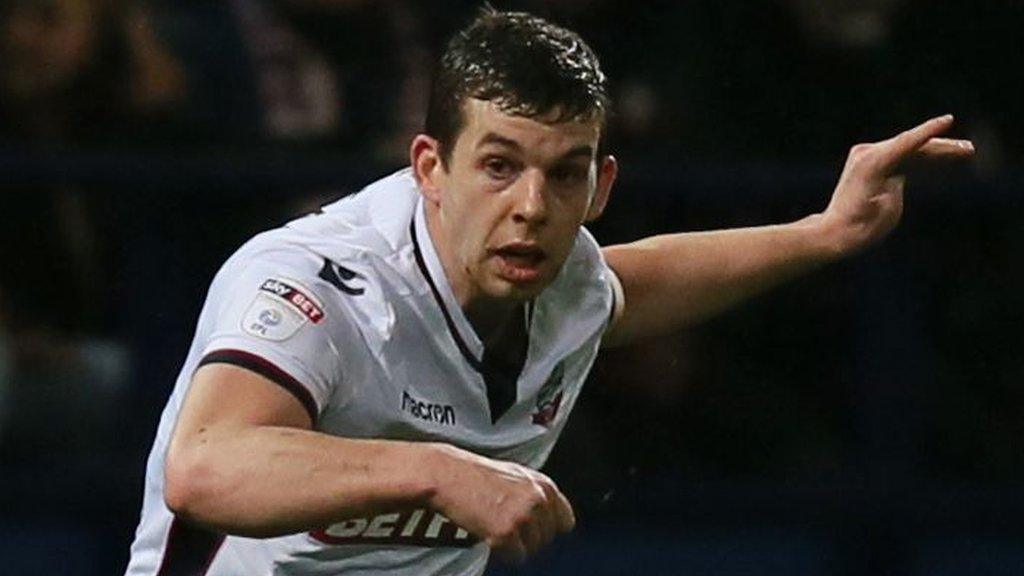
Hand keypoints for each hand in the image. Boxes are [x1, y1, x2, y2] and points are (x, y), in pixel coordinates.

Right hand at [427, 444, 575, 562]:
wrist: (446, 475)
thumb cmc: (476, 474)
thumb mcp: (516, 476)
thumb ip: (537, 495)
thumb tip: (553, 519)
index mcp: (544, 485)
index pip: (565, 522)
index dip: (547, 528)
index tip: (534, 528)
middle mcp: (538, 500)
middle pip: (547, 539)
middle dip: (528, 537)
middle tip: (505, 524)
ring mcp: (522, 517)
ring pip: (532, 550)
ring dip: (514, 545)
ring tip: (494, 525)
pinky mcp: (505, 533)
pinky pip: (515, 557)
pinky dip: (502, 552)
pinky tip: (488, 533)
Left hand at [820, 114, 974, 255]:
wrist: (836, 232)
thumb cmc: (860, 228)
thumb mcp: (886, 212)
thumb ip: (894, 188)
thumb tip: (896, 175)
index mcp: (871, 164)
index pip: (906, 143)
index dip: (928, 131)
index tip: (948, 120)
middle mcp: (867, 154)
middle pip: (911, 145)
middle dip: (941, 146)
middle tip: (968, 149)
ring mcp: (867, 156)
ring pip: (909, 149)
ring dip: (935, 151)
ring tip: (964, 151)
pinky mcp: (871, 162)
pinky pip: (901, 155)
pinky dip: (921, 157)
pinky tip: (943, 156)